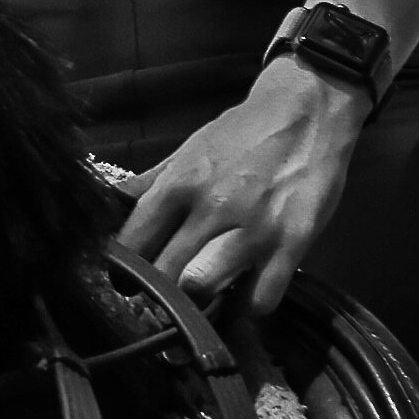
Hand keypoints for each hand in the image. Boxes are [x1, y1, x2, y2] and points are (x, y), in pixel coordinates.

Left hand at [122, 55, 371, 310]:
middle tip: (165, 299)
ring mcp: (253, 228)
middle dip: (159, 294)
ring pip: (205, 289)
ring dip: (200, 303)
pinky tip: (245, 295)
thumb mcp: (189, 149)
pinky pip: (260, 299)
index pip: (132, 244)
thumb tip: (111, 203)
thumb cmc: (243, 133)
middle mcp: (211, 208)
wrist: (307, 110)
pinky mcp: (292, 244)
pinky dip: (249, 307)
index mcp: (178, 185)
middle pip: (164, 275)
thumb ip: (150, 182)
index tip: (130, 282)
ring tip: (203, 300)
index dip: (125, 271)